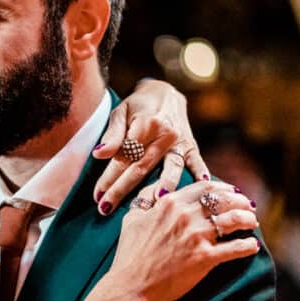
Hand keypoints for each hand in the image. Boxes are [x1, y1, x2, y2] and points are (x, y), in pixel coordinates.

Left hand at [92, 79, 209, 213]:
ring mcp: (180, 141)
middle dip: (122, 189)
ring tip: (149, 206)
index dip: (109, 178)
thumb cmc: (137, 105)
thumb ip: (112, 135)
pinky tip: (201, 185)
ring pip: (168, 169)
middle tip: (106, 208)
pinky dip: (199, 172)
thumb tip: (99, 154)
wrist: (164, 92)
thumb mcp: (119, 113)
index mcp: (145, 124)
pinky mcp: (191, 145)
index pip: (124, 157)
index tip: (97, 196)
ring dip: (158, 189)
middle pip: (141, 168)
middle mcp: (164, 134)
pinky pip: (196, 161)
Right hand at [110, 181, 259, 300]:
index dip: (224, 188)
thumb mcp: (132, 219)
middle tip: (248, 207)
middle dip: (241, 202)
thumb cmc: (129, 255)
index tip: (232, 192)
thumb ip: (145, 199)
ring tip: (253, 223)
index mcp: (169, 204)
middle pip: (224, 201)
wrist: (131, 285)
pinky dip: (247, 246)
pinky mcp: (205, 258)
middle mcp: (185, 216)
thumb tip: (156, 187)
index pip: (206, 187)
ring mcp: (196, 236)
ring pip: (233, 220)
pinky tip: (252, 246)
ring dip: (248, 220)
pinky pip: (235, 248)